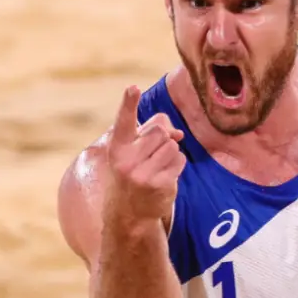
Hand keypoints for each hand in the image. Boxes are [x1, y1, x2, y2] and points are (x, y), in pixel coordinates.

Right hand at [104, 85, 185, 222]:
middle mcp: (126, 160)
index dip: (129, 103)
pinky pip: (179, 160)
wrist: (131, 210)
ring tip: (158, 165)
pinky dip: (177, 165)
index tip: (133, 87)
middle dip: (163, 139)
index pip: (124, 121)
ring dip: (171, 153)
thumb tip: (177, 133)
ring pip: (172, 146)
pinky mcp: (159, 184)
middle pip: (159, 131)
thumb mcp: (135, 149)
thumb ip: (153, 130)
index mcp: (117, 147)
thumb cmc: (135, 169)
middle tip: (153, 154)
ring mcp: (142, 174)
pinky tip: (165, 175)